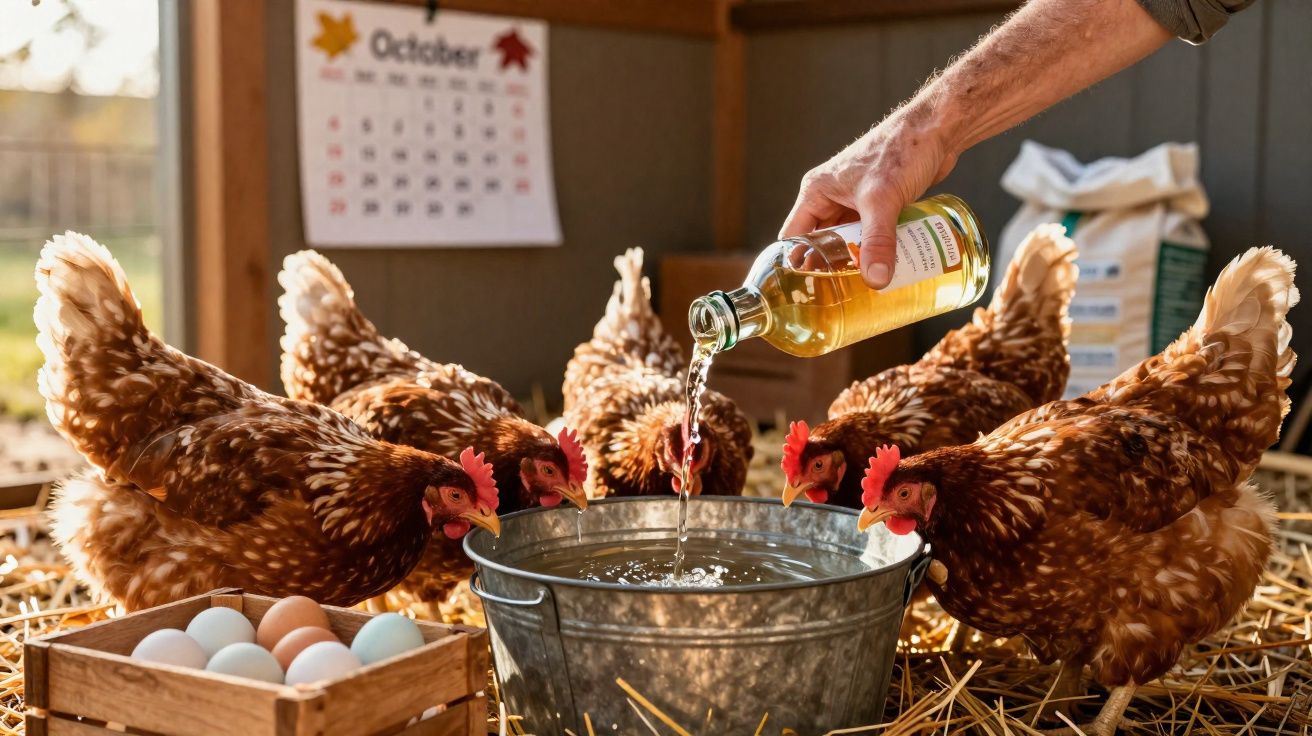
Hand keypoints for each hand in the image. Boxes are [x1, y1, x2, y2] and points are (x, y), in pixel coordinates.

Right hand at [779, 105, 958, 288]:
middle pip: (820, 242)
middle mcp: (831, 196)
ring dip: (854, 260)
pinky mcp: (878, 203)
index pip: (793, 236)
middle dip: (828, 268)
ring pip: (847, 240)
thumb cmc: (901, 150)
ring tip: (859, 289)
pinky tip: (882, 269)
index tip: (804, 292)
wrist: (937, 129)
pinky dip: (874, 250)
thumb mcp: (882, 200)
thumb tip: (875, 280)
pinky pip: (869, 234)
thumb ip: (878, 242)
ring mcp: (854, 200)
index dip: (796, 264)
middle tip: (835, 298)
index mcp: (817, 191)